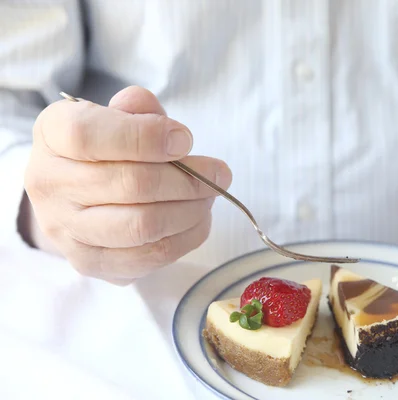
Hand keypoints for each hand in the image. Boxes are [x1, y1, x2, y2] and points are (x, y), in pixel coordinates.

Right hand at [24, 86, 231, 284]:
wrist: (77, 197)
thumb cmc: (107, 148)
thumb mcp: (118, 116)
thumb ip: (140, 111)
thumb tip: (169, 129)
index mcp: (52, 135)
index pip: (88, 135)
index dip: (145, 137)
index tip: (185, 140)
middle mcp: (49, 184)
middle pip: (130, 184)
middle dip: (188, 179)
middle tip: (219, 173)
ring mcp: (65, 230)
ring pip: (142, 225)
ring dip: (191, 210)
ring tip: (209, 196)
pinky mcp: (90, 263)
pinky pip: (150, 256)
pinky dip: (186, 237)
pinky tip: (197, 219)